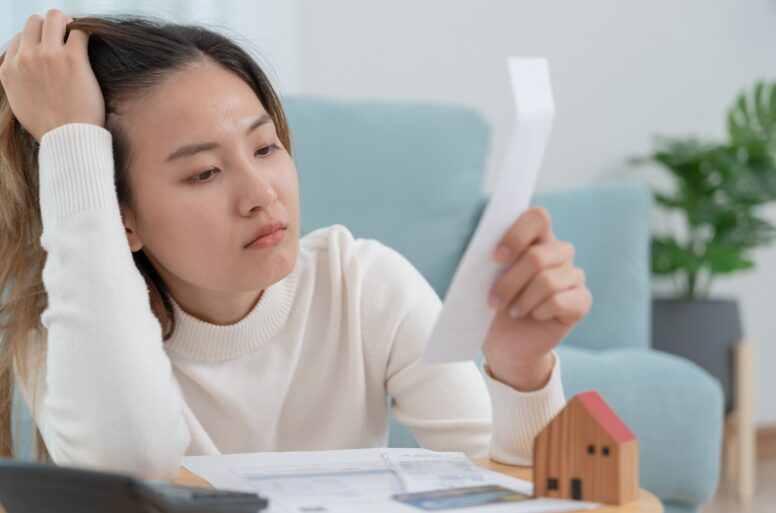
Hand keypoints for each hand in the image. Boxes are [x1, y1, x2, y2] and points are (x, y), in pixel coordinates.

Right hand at [0, 10, 103, 142]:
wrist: (68, 140)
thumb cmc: (51, 128)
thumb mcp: (20, 104)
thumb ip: (19, 83)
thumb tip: (27, 74)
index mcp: (8, 70)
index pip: (20, 38)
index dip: (38, 42)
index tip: (52, 51)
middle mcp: (25, 59)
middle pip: (35, 21)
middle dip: (52, 27)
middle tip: (67, 40)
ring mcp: (48, 56)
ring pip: (55, 17)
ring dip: (69, 24)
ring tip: (78, 39)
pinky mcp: (73, 59)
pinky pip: (81, 31)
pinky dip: (87, 34)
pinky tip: (92, 45)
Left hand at [481, 206, 591, 390]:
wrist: (506, 343)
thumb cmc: (493, 305)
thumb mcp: (482, 282)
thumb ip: (484, 262)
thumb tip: (480, 253)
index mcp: (535, 238)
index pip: (537, 218)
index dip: (516, 235)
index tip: (495, 258)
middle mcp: (559, 252)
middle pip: (537, 256)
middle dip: (509, 282)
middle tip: (492, 301)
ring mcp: (573, 275)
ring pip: (547, 281)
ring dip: (522, 300)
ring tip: (512, 311)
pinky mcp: (582, 301)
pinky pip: (559, 301)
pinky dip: (539, 312)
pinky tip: (534, 316)